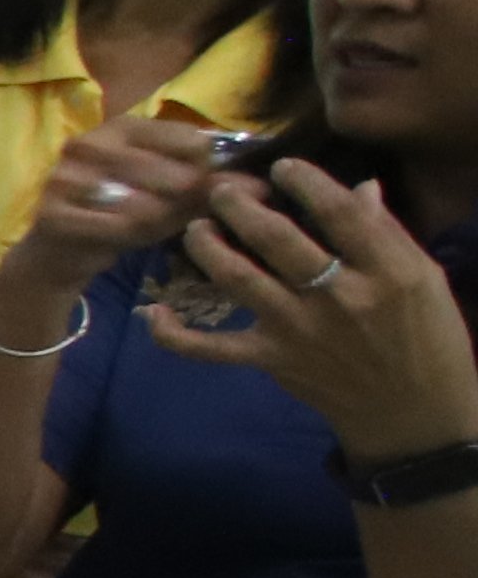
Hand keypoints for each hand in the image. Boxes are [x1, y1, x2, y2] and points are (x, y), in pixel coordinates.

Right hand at [0, 115, 226, 333]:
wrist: (58, 251)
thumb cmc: (120, 213)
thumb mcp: (168, 196)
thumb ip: (211, 187)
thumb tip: (264, 185)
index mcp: (122, 126)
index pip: (189, 140)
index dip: (210, 169)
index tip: (212, 189)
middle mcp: (91, 143)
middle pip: (172, 173)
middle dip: (190, 201)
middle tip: (188, 215)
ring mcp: (67, 177)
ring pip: (147, 203)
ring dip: (162, 221)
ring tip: (156, 226)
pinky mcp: (54, 212)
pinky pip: (118, 227)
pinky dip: (134, 236)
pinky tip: (130, 238)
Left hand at [145, 161, 477, 457]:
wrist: (412, 411)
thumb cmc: (425, 335)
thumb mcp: (423, 278)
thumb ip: (385, 233)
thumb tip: (360, 188)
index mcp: (385, 270)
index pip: (338, 213)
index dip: (305, 181)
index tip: (283, 166)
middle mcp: (337, 297)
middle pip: (277, 240)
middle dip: (241, 207)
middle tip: (221, 189)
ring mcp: (298, 329)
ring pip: (239, 279)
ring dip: (208, 248)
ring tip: (196, 227)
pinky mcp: (272, 360)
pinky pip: (212, 348)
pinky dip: (176, 336)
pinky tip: (152, 314)